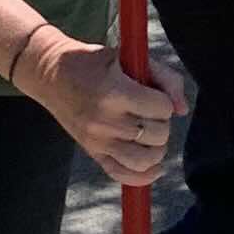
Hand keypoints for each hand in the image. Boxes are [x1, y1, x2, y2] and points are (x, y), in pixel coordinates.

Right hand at [17, 30, 184, 183]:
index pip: (161, 108)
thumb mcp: (130, 57)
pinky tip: (153, 166)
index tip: (153, 94)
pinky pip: (124, 176)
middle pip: (157, 134)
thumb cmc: (95, 63)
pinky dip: (144, 176)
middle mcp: (105, 121)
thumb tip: (182, 110)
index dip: (164, 101)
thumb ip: (165, 78)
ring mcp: (97, 141)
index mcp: (114, 92)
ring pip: (146, 160)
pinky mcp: (92, 152)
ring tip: (149, 134)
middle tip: (148, 112)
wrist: (50, 73)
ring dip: (156, 147)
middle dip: (161, 122)